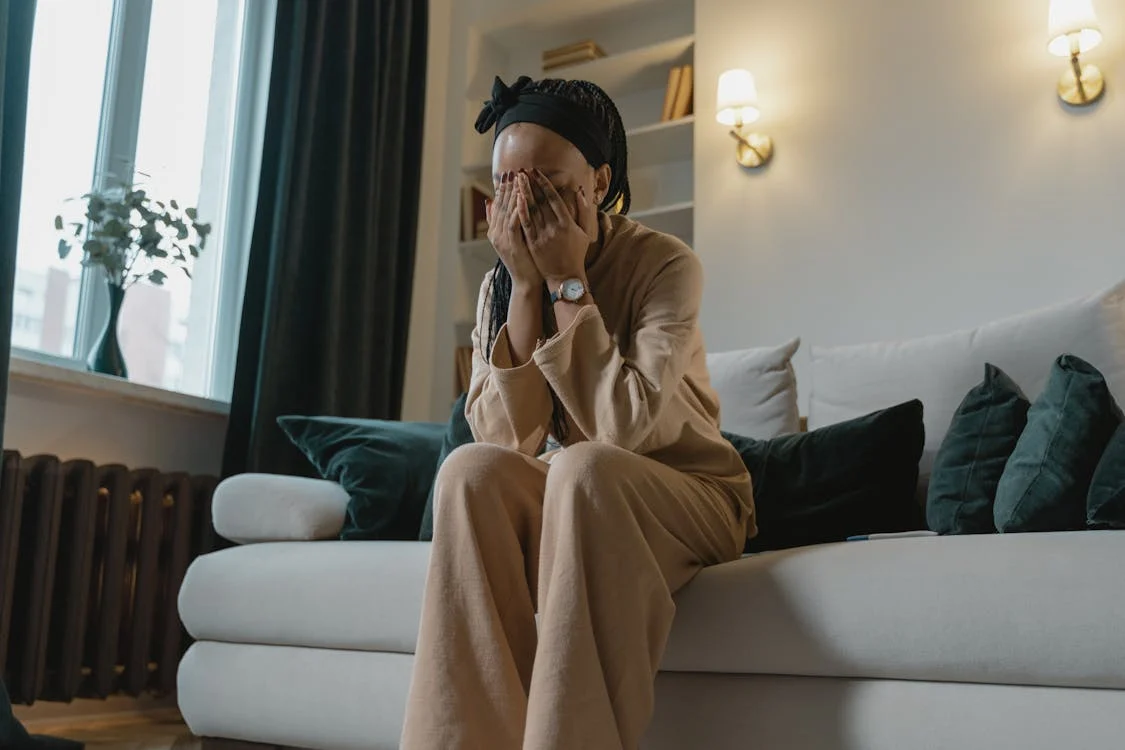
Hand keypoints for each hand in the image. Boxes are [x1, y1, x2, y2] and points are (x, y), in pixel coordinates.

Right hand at [488, 171, 541, 290]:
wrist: (526, 282)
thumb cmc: (525, 261)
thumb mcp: (513, 240)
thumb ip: (502, 223)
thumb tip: (490, 203)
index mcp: (496, 231)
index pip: (498, 205)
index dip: (503, 189)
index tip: (508, 175)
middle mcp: (496, 233)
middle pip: (501, 205)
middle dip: (507, 187)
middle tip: (512, 171)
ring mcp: (503, 239)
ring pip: (506, 211)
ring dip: (512, 193)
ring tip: (517, 178)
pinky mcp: (512, 244)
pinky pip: (514, 222)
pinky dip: (517, 208)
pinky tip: (522, 196)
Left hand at [515, 169, 596, 287]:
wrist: (565, 277)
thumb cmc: (576, 254)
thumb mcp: (585, 232)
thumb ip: (583, 211)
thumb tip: (579, 191)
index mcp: (567, 223)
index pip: (553, 198)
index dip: (543, 183)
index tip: (536, 172)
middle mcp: (554, 228)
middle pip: (540, 201)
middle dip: (530, 184)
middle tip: (522, 171)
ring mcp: (542, 236)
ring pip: (530, 210)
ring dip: (522, 193)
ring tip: (516, 181)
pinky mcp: (533, 244)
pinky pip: (525, 224)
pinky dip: (519, 211)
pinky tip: (514, 199)